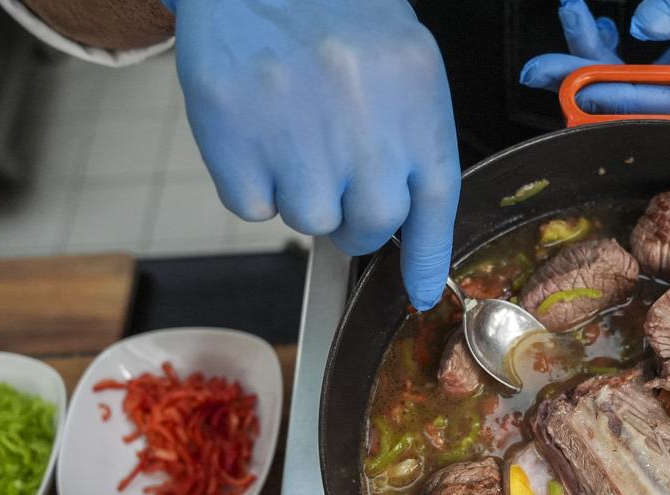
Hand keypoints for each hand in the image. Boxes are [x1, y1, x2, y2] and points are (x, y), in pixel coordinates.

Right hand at [168, 0, 459, 308]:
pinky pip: (252, 206)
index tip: (419, 292)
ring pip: (310, 220)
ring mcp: (297, 135)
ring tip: (293, 136)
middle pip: (371, 224)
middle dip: (356, 221)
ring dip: (301, 195)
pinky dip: (252, 184)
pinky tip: (256, 132)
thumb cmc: (334, 12)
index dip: (425, 256)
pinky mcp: (234, 139)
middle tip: (337, 182)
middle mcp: (365, 125)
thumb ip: (414, 139)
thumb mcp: (402, 63)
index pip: (434, 204)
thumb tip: (411, 228)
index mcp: (416, 102)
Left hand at [519, 0, 669, 113]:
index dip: (606, 90)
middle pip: (626, 104)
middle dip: (579, 83)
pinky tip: (592, 23)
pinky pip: (626, 77)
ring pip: (619, 89)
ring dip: (586, 58)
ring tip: (570, 14)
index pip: (652, 101)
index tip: (567, 78)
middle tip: (538, 68)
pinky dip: (603, 53)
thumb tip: (642, 21)